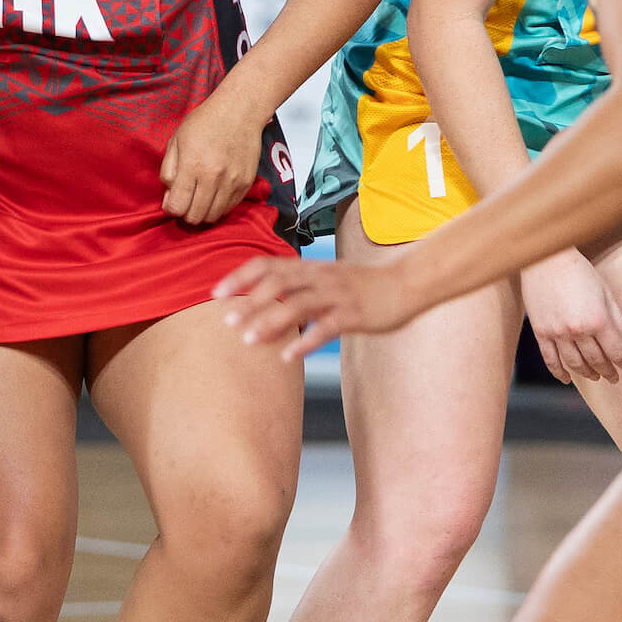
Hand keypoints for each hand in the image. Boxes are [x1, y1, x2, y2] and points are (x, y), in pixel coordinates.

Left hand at [161, 91, 264, 225]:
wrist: (239, 111)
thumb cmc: (204, 122)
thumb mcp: (176, 141)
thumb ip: (168, 171)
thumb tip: (169, 197)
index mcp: (192, 165)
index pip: (177, 206)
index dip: (170, 207)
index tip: (172, 199)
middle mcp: (213, 177)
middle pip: (195, 217)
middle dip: (185, 213)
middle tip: (186, 200)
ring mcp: (232, 182)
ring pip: (213, 216)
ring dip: (203, 212)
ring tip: (200, 198)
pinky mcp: (246, 183)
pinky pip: (229, 208)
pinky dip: (219, 206)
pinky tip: (214, 193)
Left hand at [213, 254, 425, 361]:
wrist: (405, 285)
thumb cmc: (362, 286)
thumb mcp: (327, 278)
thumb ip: (299, 286)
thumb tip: (264, 301)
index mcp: (311, 268)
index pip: (268, 264)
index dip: (240, 277)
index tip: (216, 292)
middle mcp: (320, 277)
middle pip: (278, 284)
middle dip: (249, 302)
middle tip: (227, 321)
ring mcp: (337, 295)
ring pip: (298, 305)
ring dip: (270, 322)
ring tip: (248, 341)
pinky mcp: (354, 315)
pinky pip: (325, 328)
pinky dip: (304, 342)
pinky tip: (287, 356)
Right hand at [519, 250, 621, 383]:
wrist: (547, 259)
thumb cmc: (579, 271)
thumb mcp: (606, 293)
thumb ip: (616, 319)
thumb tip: (621, 342)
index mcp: (598, 320)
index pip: (617, 352)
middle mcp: (578, 330)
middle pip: (597, 361)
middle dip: (609, 371)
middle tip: (615, 378)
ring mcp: (557, 333)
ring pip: (575, 364)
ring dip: (588, 374)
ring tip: (595, 377)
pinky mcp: (541, 332)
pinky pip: (550, 359)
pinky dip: (559, 372)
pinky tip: (567, 379)